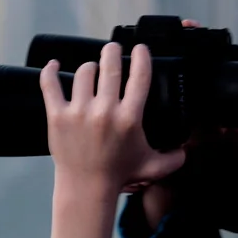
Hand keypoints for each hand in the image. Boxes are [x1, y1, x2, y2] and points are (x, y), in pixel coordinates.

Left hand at [40, 42, 186, 196]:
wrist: (86, 189)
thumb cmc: (118, 175)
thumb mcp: (152, 167)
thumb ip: (174, 158)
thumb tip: (186, 149)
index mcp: (129, 118)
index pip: (140, 76)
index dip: (142, 56)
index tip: (139, 48)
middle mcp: (105, 111)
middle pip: (110, 67)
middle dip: (112, 52)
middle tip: (112, 49)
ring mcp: (79, 112)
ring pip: (84, 73)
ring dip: (90, 66)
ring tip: (92, 68)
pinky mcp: (57, 116)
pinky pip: (50, 84)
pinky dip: (50, 71)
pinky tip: (54, 64)